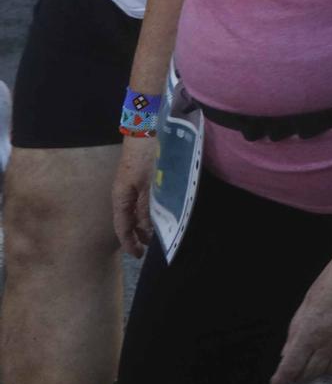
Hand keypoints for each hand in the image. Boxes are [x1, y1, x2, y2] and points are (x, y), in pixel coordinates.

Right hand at [112, 134, 158, 257]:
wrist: (148, 127)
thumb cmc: (148, 156)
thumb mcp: (150, 184)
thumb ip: (148, 207)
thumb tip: (148, 229)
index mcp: (121, 197)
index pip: (122, 226)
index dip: (130, 242)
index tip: (138, 256)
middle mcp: (124, 193)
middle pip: (128, 220)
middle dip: (137, 235)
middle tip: (148, 248)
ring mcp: (132, 184)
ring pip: (137, 210)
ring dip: (145, 223)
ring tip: (155, 234)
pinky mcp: (142, 176)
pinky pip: (143, 200)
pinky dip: (149, 210)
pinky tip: (159, 212)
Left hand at [270, 235, 331, 383]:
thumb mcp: (309, 299)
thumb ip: (297, 327)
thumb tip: (288, 350)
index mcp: (312, 329)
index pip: (292, 366)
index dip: (281, 379)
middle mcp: (331, 340)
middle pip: (310, 373)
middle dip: (299, 377)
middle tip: (295, 374)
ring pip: (331, 371)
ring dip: (320, 372)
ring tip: (315, 366)